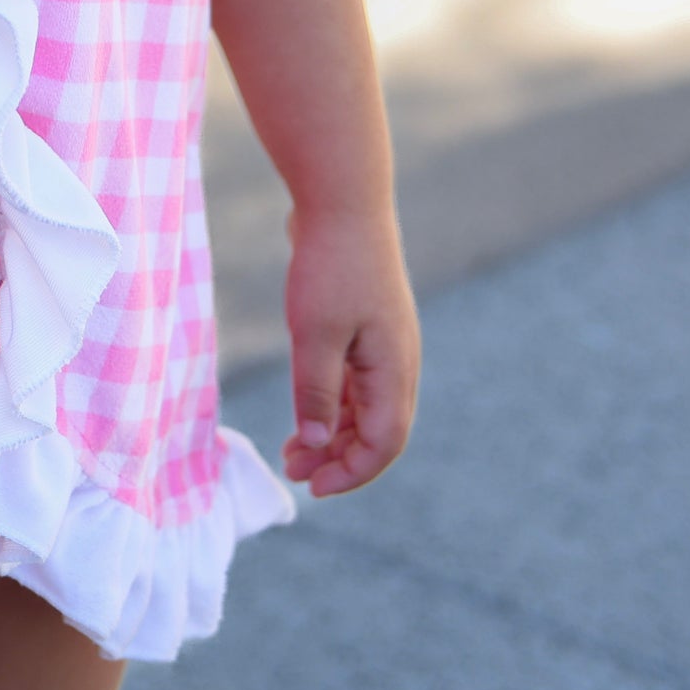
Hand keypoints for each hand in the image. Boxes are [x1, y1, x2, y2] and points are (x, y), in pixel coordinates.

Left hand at [277, 204, 420, 497]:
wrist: (342, 202)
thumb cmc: (329, 266)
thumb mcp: (315, 334)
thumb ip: (316, 393)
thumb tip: (317, 446)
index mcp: (394, 368)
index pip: (384, 442)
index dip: (352, 472)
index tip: (312, 487)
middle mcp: (397, 362)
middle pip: (378, 432)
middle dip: (340, 460)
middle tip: (294, 472)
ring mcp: (383, 344)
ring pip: (365, 408)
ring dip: (333, 435)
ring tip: (292, 453)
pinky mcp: (365, 328)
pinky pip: (354, 383)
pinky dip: (332, 405)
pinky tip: (305, 414)